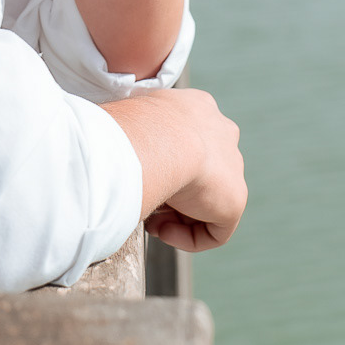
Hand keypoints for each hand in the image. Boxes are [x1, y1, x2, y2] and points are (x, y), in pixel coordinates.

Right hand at [103, 87, 246, 252]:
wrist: (160, 139)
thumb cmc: (134, 125)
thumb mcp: (131, 118)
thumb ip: (135, 132)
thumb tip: (110, 144)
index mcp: (198, 108)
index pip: (186, 138)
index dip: (161, 162)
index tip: (141, 172)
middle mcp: (221, 132)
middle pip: (198, 170)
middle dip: (172, 190)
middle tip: (146, 197)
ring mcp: (232, 166)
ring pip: (204, 200)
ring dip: (176, 215)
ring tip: (149, 220)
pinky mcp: (234, 201)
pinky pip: (213, 229)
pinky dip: (187, 237)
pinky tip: (161, 230)